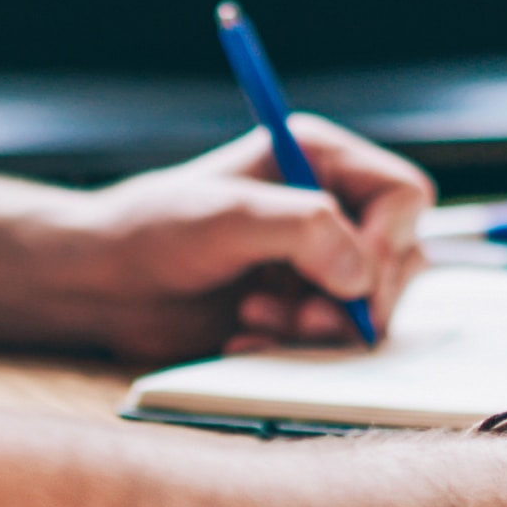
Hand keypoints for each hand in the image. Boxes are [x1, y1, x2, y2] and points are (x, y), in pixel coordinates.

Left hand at [59, 117, 433, 362]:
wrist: (103, 284)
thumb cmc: (153, 231)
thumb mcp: (228, 218)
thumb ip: (304, 229)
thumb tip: (361, 275)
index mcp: (318, 157)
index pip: (402, 194)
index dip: (389, 241)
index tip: (351, 280)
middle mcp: (329, 203)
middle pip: (400, 256)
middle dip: (355, 297)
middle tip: (304, 320)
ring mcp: (318, 259)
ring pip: (373, 304)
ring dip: (325, 327)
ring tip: (259, 323)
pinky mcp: (301, 306)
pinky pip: (338, 338)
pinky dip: (301, 348)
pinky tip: (248, 339)